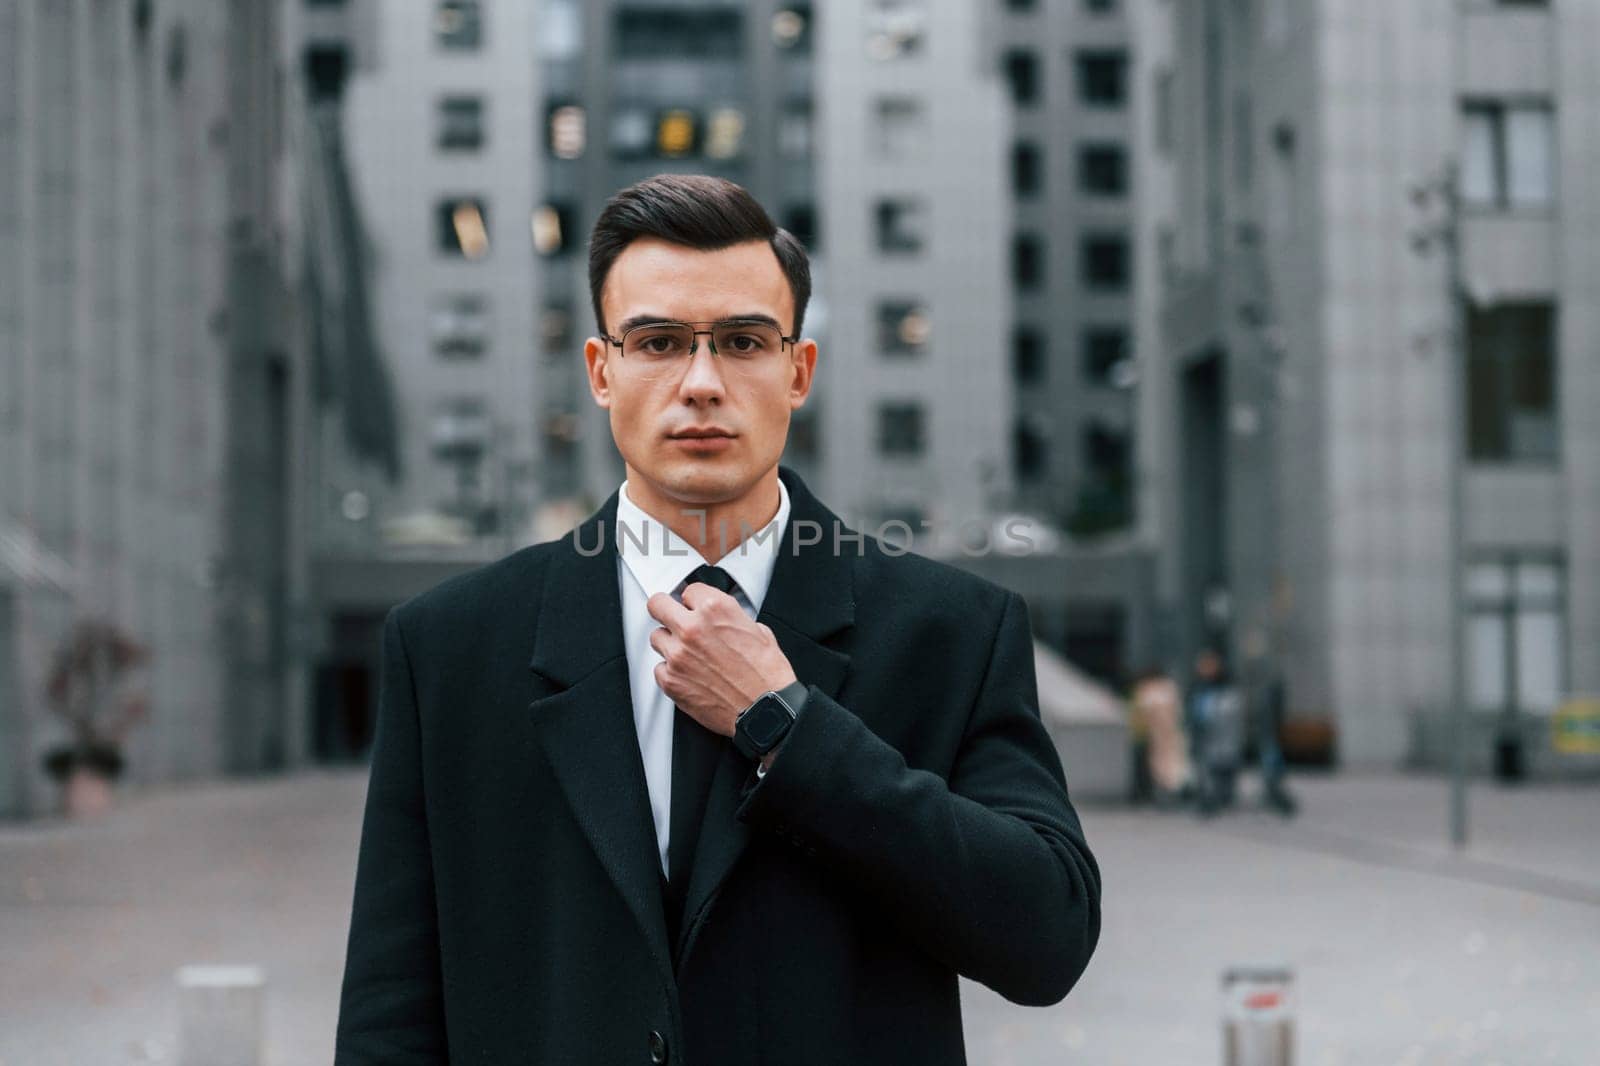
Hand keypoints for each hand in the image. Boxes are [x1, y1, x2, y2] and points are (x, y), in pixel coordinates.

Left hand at [646, 581, 796, 737]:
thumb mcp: (758, 631)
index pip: (688, 590)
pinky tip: (689, 676)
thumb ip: (732, 618)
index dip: (694, 601)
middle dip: (666, 610)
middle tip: (673, 618)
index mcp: (716, 609)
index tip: (695, 608)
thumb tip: (721, 619)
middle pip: (657, 604)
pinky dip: (671, 671)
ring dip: (670, 643)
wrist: (764, 711)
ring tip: (689, 654)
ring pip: (656, 637)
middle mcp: (692, 628)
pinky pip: (659, 668)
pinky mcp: (671, 681)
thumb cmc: (766, 675)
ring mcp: (678, 655)